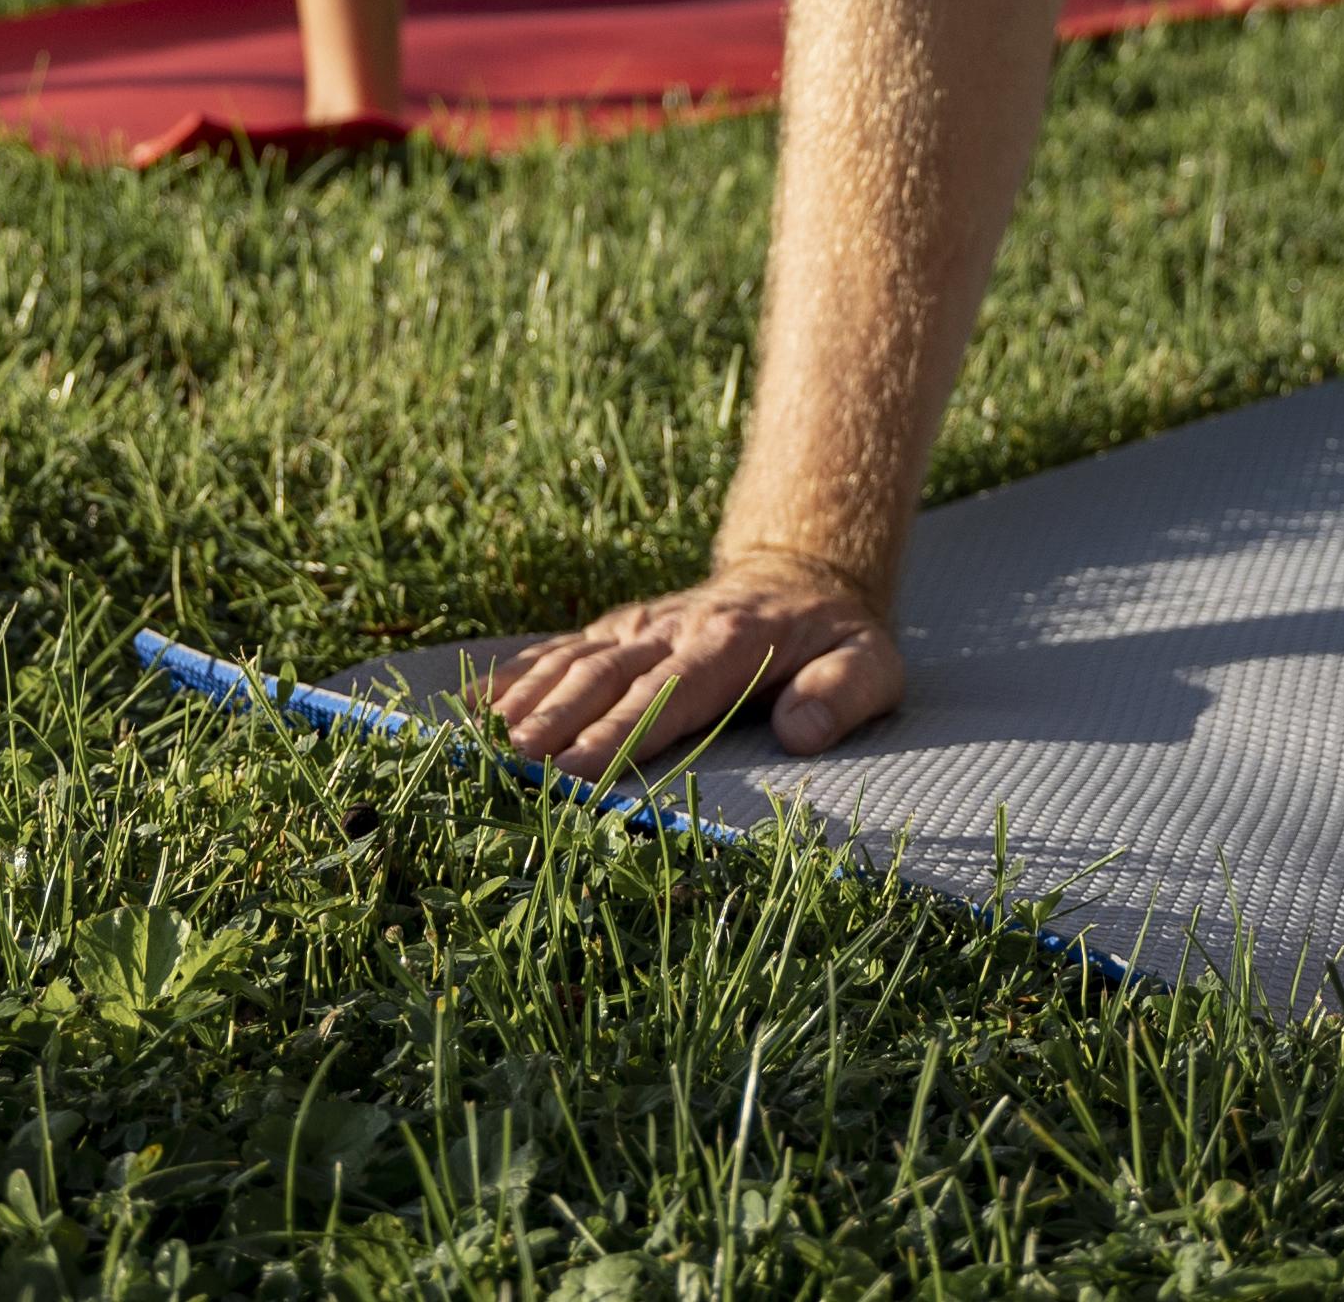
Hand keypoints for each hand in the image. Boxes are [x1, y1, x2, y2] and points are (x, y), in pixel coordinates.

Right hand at [486, 553, 899, 779]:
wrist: (802, 572)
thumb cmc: (836, 638)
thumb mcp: (872, 665)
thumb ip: (842, 695)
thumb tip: (802, 732)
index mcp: (732, 644)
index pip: (668, 696)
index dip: (619, 734)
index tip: (575, 770)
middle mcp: (675, 629)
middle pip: (606, 678)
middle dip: (556, 722)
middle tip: (510, 767)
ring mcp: (639, 626)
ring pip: (573, 661)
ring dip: (526, 703)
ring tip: (482, 745)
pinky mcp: (618, 628)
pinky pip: (560, 648)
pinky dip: (514, 675)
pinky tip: (471, 706)